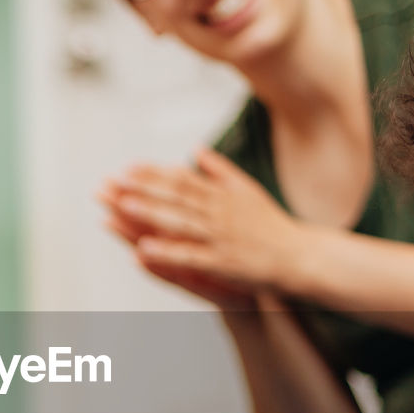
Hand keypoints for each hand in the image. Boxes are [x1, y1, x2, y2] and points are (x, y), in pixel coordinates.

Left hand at [103, 149, 304, 292]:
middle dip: (142, 189)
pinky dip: (167, 251)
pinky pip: (191, 256)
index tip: (127, 169)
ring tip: (122, 206)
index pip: (182, 180)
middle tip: (113, 182)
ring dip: (150, 213)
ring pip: (180, 222)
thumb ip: (220, 170)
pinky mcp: (223, 262)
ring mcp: (221, 237)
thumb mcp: (248, 190)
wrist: (300, 256)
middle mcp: (219, 213)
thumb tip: (196, 150)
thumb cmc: (272, 226)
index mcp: (222, 195)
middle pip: (175, 197)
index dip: (153, 174)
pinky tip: (144, 249)